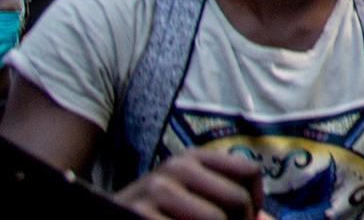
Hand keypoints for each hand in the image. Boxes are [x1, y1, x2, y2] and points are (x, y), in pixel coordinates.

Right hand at [114, 148, 264, 219]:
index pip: (249, 171)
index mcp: (193, 157)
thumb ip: (225, 200)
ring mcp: (156, 191)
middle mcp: (176, 167)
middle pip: (236, 200)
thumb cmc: (153, 212)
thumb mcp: (188, 195)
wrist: (99, 217)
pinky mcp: (138, 215)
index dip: (256, 201)